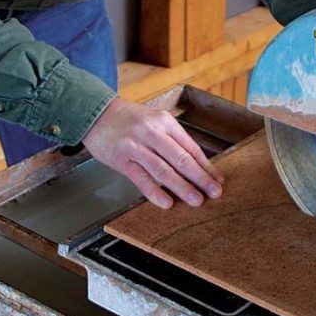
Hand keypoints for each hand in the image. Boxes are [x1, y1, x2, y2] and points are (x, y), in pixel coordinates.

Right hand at [82, 97, 224, 208]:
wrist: (97, 113)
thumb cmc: (130, 120)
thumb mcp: (155, 121)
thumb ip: (172, 141)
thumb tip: (195, 165)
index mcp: (165, 122)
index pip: (191, 147)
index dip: (206, 166)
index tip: (217, 180)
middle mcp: (152, 131)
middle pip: (181, 158)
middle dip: (200, 178)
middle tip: (214, 192)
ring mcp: (136, 145)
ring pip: (163, 170)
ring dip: (182, 187)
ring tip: (196, 200)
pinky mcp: (121, 159)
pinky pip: (141, 178)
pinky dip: (155, 192)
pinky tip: (166, 202)